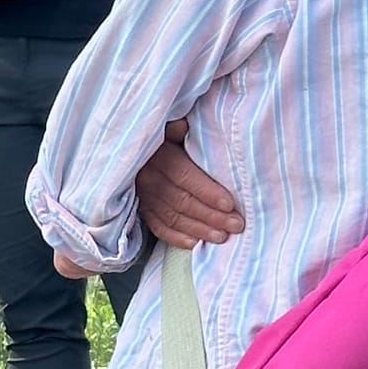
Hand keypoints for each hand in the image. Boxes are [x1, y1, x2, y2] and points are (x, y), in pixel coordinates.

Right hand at [137, 118, 242, 248]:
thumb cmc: (162, 135)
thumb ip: (178, 128)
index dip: (207, 192)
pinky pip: (158, 228)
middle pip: (182, 201)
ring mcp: (142, 196)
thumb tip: (185, 127)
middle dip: (211, 215)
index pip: (184, 176)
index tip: (229, 204)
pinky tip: (195, 243)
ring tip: (223, 237)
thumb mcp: (168, 125)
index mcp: (158, 155)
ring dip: (199, 229)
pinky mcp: (141, 209)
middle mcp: (147, 178)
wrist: (131, 146)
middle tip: (236, 225)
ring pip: (172, 217)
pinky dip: (176, 238)